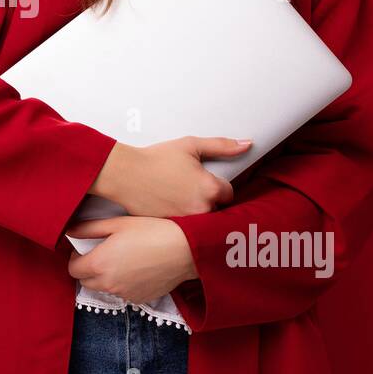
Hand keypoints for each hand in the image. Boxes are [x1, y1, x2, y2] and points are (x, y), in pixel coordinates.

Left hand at [66, 217, 198, 305]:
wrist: (185, 250)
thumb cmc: (151, 231)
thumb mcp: (117, 224)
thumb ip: (88, 229)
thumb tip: (69, 232)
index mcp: (99, 264)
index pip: (72, 269)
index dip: (75, 257)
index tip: (85, 248)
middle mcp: (108, 284)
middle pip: (85, 281)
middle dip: (88, 268)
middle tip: (102, 252)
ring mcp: (124, 294)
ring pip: (103, 288)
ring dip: (105, 277)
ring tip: (122, 259)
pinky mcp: (139, 300)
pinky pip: (122, 293)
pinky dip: (123, 284)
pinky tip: (137, 268)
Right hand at [94, 136, 251, 217]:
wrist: (125, 174)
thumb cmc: (156, 158)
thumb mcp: (191, 145)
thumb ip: (222, 146)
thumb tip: (247, 144)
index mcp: (210, 189)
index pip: (229, 193)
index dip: (217, 185)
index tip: (203, 179)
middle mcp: (202, 209)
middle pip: (217, 208)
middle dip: (208, 199)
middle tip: (189, 187)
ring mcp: (186, 222)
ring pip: (202, 219)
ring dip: (196, 210)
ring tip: (178, 195)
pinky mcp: (172, 229)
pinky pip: (186, 227)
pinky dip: (181, 218)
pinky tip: (169, 204)